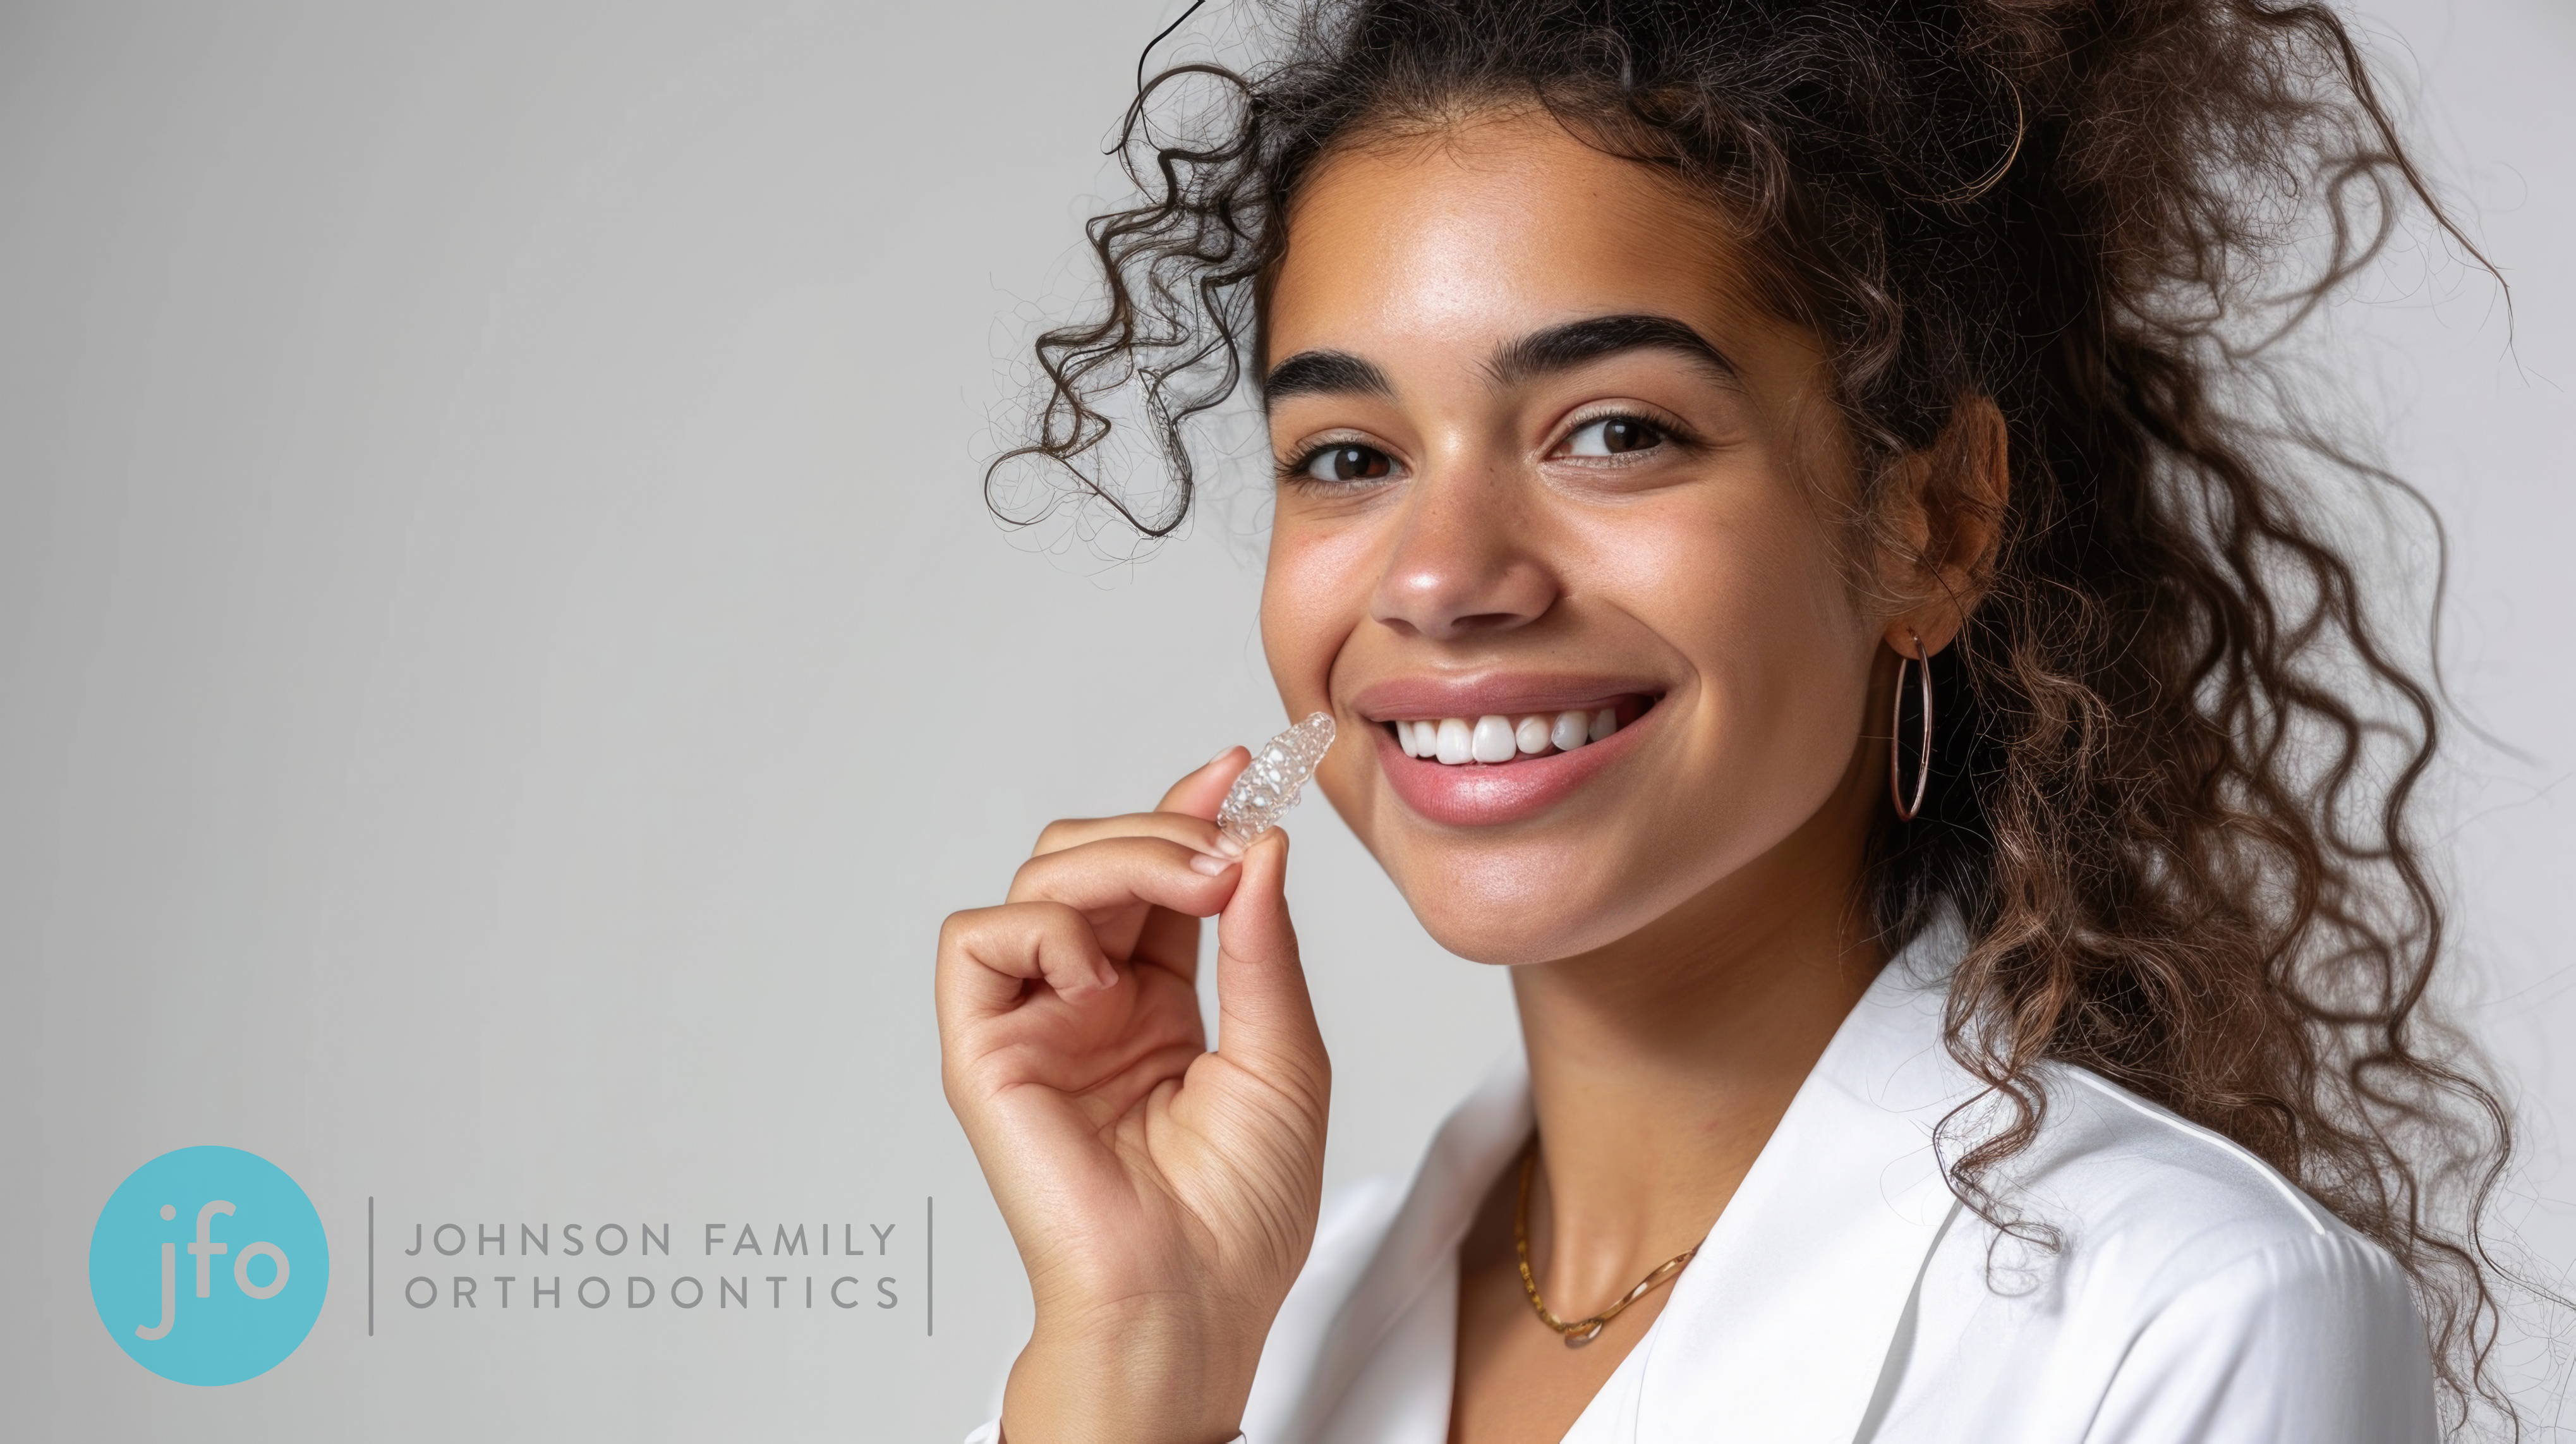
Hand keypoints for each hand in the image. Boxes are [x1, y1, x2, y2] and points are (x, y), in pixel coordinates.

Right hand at [938, 751, 1331, 1443]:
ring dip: (1119, 856)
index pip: (1153, 877)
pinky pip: (978, 938)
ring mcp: (1033, 1021)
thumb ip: (1262, 947)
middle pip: (1089, 856)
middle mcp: (1087, 1001)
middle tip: (1226, 846)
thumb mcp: (1284, 1056)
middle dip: (1161, 827)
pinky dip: (1044, 926)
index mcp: (1153, 1002)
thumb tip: (1259, 843)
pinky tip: (1103, 972)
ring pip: (1038, 875)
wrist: (1191, 1299)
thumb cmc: (1238, 1212)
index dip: (1186, 810)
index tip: (1239, 768)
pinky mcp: (983, 1050)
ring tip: (1193, 890)